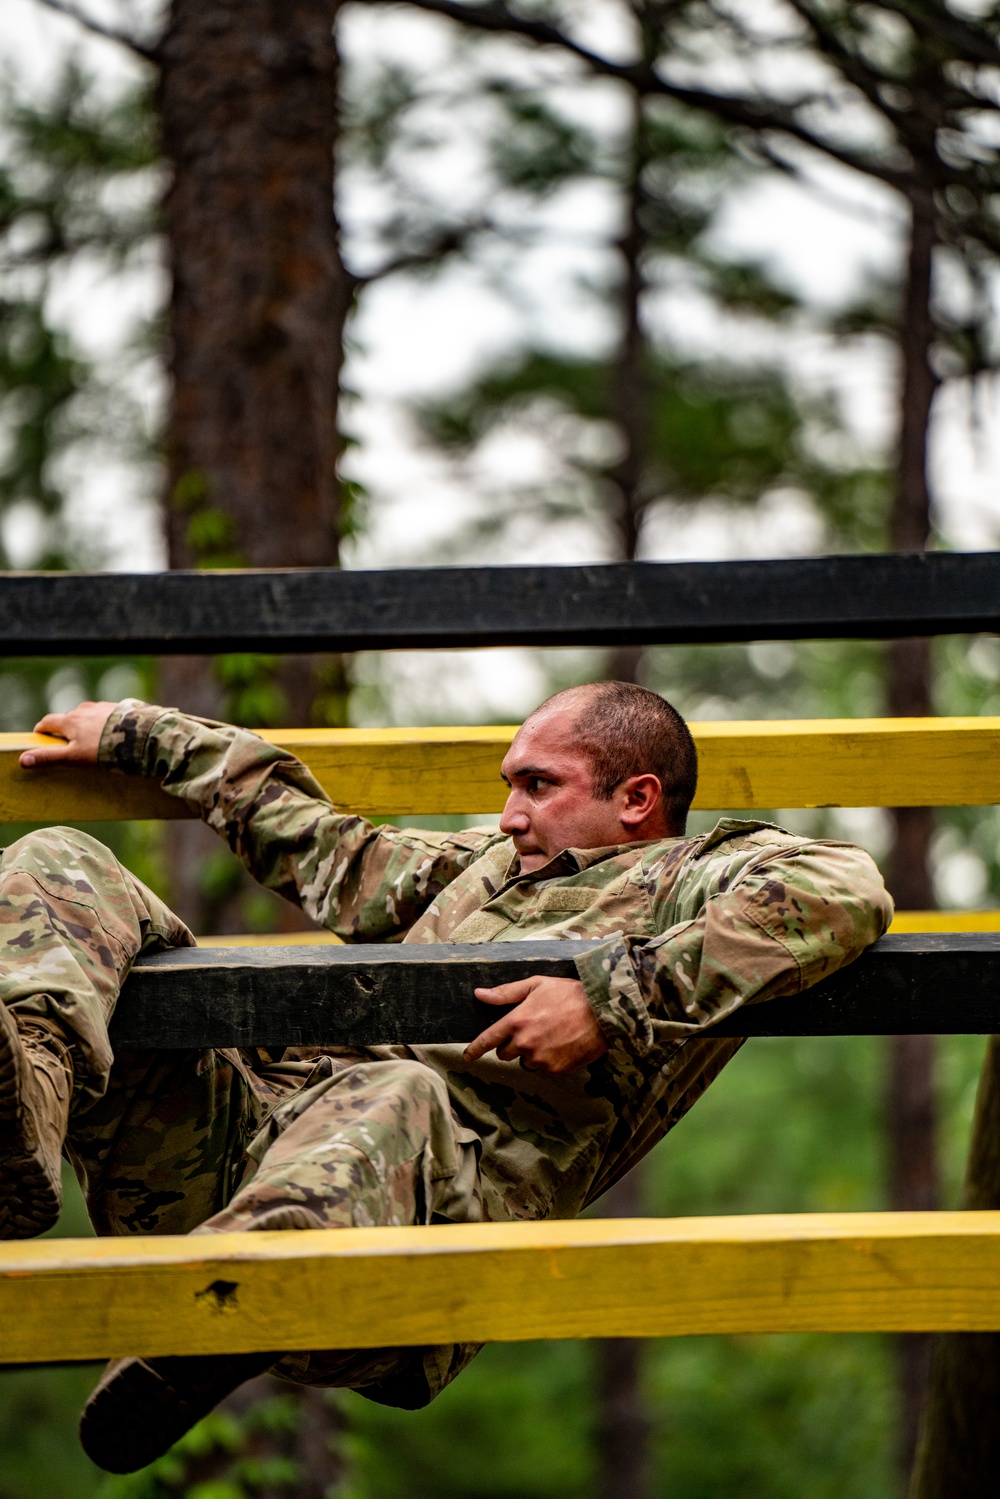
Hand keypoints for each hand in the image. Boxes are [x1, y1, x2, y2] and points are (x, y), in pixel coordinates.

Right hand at [19, 701, 118, 768]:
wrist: (140, 736)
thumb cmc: (105, 749)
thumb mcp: (74, 757)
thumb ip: (49, 757)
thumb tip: (23, 760)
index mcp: (70, 721)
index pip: (48, 722)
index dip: (42, 729)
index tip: (41, 736)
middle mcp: (84, 710)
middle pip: (69, 718)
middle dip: (67, 729)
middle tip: (72, 744)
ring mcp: (103, 707)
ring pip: (89, 716)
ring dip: (88, 725)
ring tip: (97, 741)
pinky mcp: (120, 708)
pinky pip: (108, 715)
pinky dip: (106, 724)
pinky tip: (115, 735)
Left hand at [464, 975, 607, 1075]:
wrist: (603, 1012)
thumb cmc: (569, 994)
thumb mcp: (536, 984)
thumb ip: (506, 993)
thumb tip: (480, 994)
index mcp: (517, 1021)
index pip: (488, 1039)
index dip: (475, 1049)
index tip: (467, 1056)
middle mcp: (524, 1043)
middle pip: (505, 1053)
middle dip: (512, 1044)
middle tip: (531, 1030)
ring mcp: (540, 1059)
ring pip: (525, 1061)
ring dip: (532, 1052)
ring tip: (552, 1035)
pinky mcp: (555, 1070)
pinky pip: (543, 1069)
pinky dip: (548, 1060)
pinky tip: (561, 1044)